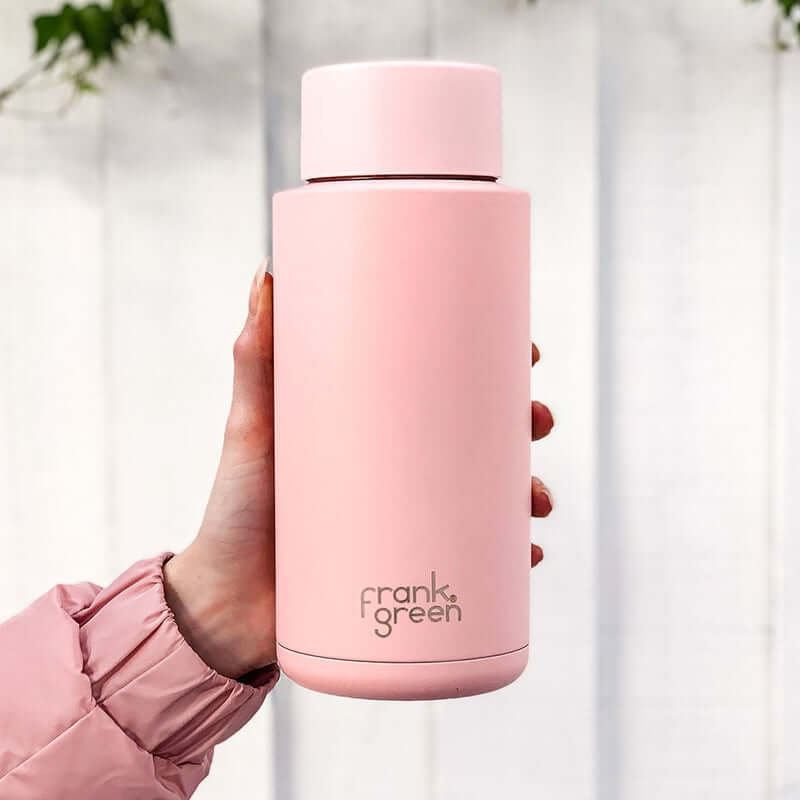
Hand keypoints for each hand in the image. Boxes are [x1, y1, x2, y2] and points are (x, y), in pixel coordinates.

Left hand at [165, 262, 554, 678]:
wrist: (228, 605)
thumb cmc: (235, 508)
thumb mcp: (250, 427)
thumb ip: (254, 357)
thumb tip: (268, 273)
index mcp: (374, 428)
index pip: (443, 386)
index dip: (490, 367)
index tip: (526, 351)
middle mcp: (398, 469)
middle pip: (478, 437)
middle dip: (522, 426)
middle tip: (537, 422)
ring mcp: (409, 519)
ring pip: (487, 497)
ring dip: (525, 492)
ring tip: (535, 502)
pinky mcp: (412, 569)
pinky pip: (476, 560)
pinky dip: (508, 557)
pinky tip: (529, 554)